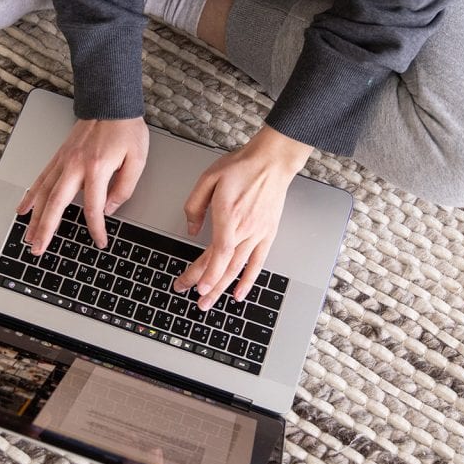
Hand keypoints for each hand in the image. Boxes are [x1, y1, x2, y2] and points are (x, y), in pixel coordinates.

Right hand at [18, 118, 148, 254]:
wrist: (111, 104)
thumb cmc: (126, 129)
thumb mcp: (137, 160)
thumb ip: (124, 188)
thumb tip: (109, 209)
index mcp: (96, 168)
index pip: (93, 208)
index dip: (96, 228)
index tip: (100, 241)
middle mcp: (75, 166)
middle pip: (56, 204)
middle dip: (47, 230)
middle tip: (39, 249)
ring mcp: (63, 161)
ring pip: (43, 194)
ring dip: (35, 218)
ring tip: (29, 237)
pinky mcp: (59, 157)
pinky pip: (40, 179)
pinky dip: (30, 196)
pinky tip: (23, 209)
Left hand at [174, 126, 311, 309]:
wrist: (272, 162)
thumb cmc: (242, 167)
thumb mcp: (208, 178)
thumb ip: (195, 205)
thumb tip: (191, 229)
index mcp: (229, 215)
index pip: (218, 253)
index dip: (207, 273)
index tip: (195, 286)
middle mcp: (245, 228)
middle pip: (225, 265)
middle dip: (208, 285)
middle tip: (195, 299)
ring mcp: (258, 233)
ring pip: (239, 268)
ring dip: (223, 288)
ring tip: (210, 302)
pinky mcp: (267, 234)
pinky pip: (258, 262)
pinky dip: (248, 280)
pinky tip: (239, 294)